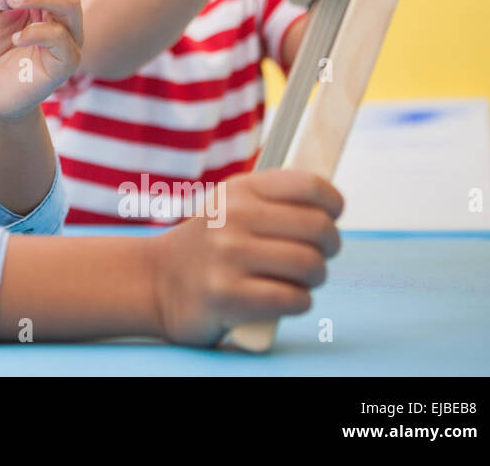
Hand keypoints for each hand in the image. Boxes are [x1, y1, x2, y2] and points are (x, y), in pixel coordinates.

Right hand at [146, 169, 343, 346]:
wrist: (156, 282)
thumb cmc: (211, 246)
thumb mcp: (232, 207)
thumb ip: (275, 201)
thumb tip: (333, 207)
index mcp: (238, 190)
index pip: (309, 186)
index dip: (333, 204)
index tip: (330, 217)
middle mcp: (231, 217)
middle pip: (318, 228)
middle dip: (329, 247)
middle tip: (316, 255)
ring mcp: (226, 256)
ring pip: (311, 266)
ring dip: (314, 279)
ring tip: (299, 280)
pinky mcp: (226, 295)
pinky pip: (293, 299)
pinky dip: (299, 303)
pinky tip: (284, 299)